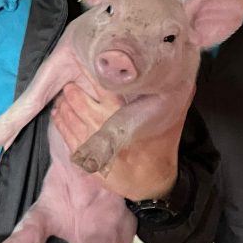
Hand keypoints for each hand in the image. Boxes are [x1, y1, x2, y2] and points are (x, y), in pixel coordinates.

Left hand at [52, 82, 179, 201]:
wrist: (150, 182)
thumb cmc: (160, 148)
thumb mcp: (171, 121)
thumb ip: (176, 96)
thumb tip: (183, 70)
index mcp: (122, 114)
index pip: (101, 86)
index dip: (89, 72)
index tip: (83, 60)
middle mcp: (103, 125)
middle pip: (78, 100)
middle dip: (72, 89)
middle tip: (71, 82)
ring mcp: (90, 141)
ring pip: (69, 115)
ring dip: (64, 103)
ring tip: (64, 95)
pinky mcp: (83, 155)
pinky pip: (64, 133)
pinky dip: (60, 120)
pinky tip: (59, 112)